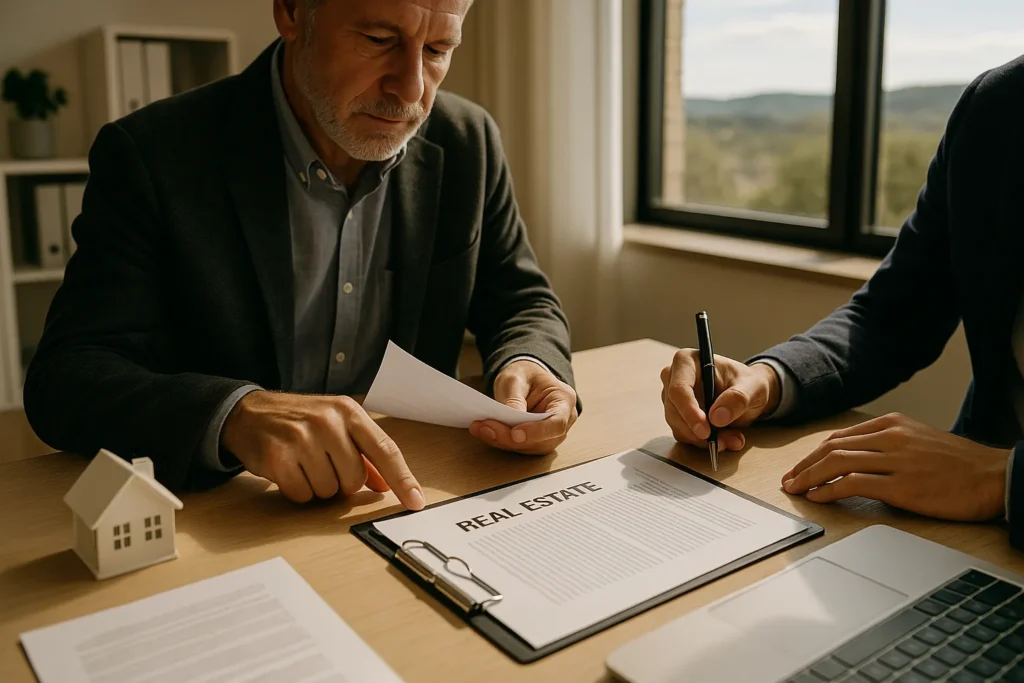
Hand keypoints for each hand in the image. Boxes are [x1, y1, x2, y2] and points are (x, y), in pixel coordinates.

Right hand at [221, 391, 424, 508]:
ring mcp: (302, 439)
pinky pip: (303, 495)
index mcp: (349, 411)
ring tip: (302, 463)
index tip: (416, 502)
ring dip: (318, 486)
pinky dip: (297, 490)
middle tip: (322, 462)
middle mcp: (328, 422)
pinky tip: (287, 470)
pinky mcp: (278, 458)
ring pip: (329, 491)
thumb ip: (363, 453)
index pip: (385, 450)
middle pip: (355, 479)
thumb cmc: (298, 421)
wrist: (248, 412)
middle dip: (341, 481)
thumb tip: (386, 485)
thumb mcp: (335, 425)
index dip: (403, 480)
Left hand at [469, 359, 577, 454]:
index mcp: (564, 400)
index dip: (537, 431)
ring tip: (480, 428)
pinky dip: (500, 441)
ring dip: (502, 441)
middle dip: (511, 438)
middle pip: (541, 440)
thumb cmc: (525, 375)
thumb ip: (515, 399)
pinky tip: (484, 432)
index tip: (515, 433)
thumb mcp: (516, 378)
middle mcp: (562, 421)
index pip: (557, 423)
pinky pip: (519, 447)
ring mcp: (549, 435)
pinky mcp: (535, 442)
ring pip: (529, 447)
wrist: (525, 379)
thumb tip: (511, 420)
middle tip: (486, 427)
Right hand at [661, 349, 780, 451]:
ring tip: (731, 439)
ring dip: (703, 439)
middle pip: (674, 410)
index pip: (679, 389)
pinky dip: (702, 442)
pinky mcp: (677, 415)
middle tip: (724, 441)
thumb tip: (717, 417)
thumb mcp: (753, 387)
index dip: (689, 411)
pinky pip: (683, 434)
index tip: (706, 431)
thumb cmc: (748, 383)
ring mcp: (672, 397)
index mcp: (687, 361)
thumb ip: (738, 398)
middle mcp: (674, 377)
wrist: (748, 394)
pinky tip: (723, 439)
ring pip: (678, 426)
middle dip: (699, 431)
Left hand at [782, 413, 1009, 520]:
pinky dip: (829, 490)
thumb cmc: (961, 465)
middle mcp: (891, 436)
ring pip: (837, 462)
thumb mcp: (920, 441)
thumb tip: (858, 463)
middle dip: (804, 466)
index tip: (801, 468)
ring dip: (809, 477)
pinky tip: (818, 497)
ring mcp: (895, 460)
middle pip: (832, 447)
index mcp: (893, 423)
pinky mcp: (901, 485)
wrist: (995, 477)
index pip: (841, 437)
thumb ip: (889, 446)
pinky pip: (853, 484)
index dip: (815, 454)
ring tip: (795, 490)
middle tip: (789, 480)